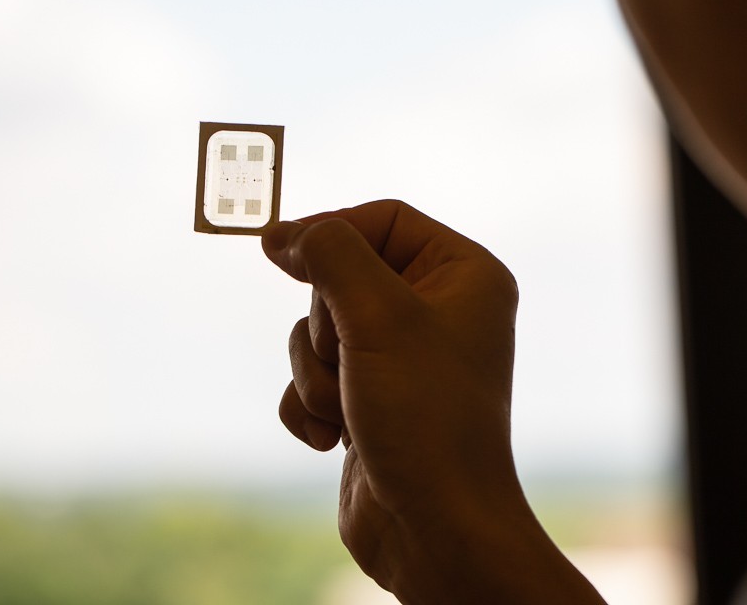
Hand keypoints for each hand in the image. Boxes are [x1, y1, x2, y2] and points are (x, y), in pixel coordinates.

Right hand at [263, 200, 525, 590]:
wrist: (434, 526)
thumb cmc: (424, 415)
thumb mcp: (376, 314)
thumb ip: (330, 254)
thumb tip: (283, 232)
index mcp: (465, 274)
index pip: (384, 218)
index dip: (331, 232)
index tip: (281, 253)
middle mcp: (440, 310)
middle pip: (342, 276)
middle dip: (326, 325)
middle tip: (353, 360)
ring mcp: (404, 358)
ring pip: (318, 331)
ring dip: (317, 373)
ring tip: (351, 409)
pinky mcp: (372, 400)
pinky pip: (312, 379)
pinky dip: (310, 406)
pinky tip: (335, 439)